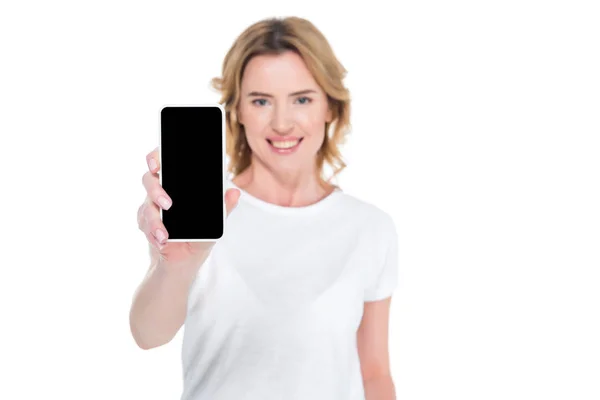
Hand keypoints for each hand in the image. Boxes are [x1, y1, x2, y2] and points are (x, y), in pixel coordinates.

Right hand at [137, 146, 239, 266]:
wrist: (185, 260)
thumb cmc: (199, 235)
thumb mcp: (215, 223)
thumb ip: (223, 207)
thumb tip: (235, 192)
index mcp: (177, 185)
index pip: (163, 162)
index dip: (155, 158)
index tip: (157, 165)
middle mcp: (162, 192)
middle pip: (149, 180)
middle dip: (155, 190)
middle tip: (168, 204)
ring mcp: (151, 207)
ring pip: (146, 206)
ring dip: (154, 220)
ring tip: (164, 234)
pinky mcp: (145, 224)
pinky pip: (144, 225)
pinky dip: (153, 234)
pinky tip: (162, 241)